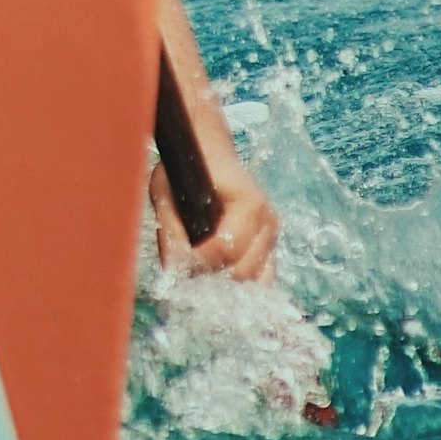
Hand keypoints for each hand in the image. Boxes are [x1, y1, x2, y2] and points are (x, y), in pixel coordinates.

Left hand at [176, 147, 282, 282]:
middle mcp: (268, 224)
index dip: (199, 261)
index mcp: (250, 205)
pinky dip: (239, 284)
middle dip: (210, 275)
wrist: (209, 155)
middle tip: (184, 269)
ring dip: (224, 282)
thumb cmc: (187, 170)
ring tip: (198, 271)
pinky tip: (215, 279)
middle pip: (243, 271)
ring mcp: (272, 239)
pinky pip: (260, 278)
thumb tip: (173, 270)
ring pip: (254, 280)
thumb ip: (171, 231)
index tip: (176, 266)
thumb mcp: (168, 192)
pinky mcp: (269, 250)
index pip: (227, 248)